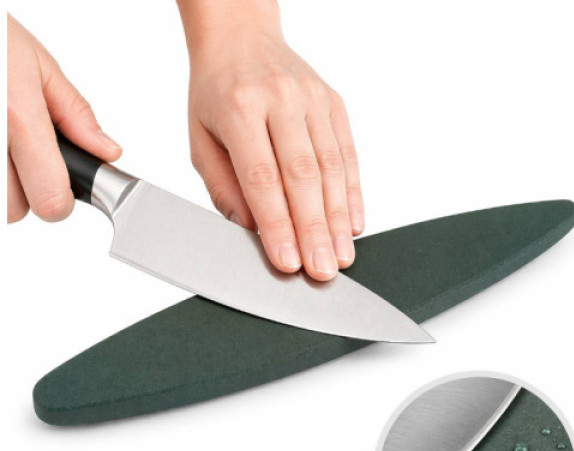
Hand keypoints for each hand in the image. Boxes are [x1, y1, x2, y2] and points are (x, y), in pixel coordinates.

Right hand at [7, 14, 120, 222]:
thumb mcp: (38, 64)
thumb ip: (75, 114)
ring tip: (5, 147)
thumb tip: (106, 151)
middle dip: (24, 193)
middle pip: (16, 210)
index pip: (50, 199)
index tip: (61, 194)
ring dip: (2, 188)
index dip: (60, 203)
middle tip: (23, 158)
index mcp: (17, 117)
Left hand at [177, 1, 363, 280]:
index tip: (288, 261)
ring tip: (341, 255)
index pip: (262, 178)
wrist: (242, 38)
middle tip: (323, 270)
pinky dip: (352, 193)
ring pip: (332, 168)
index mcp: (238, 108)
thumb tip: (252, 231)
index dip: (277, 224)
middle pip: (303, 176)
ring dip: (338, 218)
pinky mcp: (334, 104)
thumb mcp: (200, 140)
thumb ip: (223, 187)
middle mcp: (280, 100)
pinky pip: (348, 153)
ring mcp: (313, 99)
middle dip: (314, 230)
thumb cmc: (216, 94)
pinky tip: (353, 223)